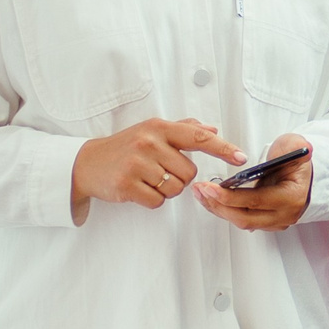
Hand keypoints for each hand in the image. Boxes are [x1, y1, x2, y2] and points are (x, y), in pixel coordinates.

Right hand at [72, 120, 245, 220]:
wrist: (88, 163)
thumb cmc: (125, 147)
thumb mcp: (152, 130)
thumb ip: (184, 129)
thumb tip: (212, 130)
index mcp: (159, 128)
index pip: (198, 138)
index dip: (223, 148)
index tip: (240, 157)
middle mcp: (149, 143)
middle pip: (189, 172)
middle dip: (179, 177)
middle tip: (159, 171)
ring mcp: (137, 164)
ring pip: (176, 189)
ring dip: (166, 190)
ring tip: (148, 179)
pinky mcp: (127, 185)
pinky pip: (158, 201)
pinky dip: (152, 200)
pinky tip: (139, 189)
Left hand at [193, 133, 312, 231]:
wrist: (304, 175)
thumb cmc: (296, 161)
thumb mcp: (296, 147)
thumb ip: (296, 146)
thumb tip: (303, 147)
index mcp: (291, 197)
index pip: (256, 201)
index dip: (230, 197)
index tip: (210, 187)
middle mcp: (284, 214)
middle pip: (244, 218)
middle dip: (218, 205)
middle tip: (200, 190)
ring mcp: (275, 222)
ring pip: (241, 222)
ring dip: (218, 209)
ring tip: (201, 194)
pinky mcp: (266, 223)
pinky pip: (242, 220)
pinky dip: (225, 210)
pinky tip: (212, 200)